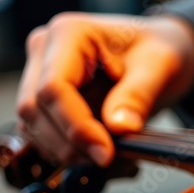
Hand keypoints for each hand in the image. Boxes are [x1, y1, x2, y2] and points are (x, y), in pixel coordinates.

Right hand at [16, 12, 193, 166]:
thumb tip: (119, 127)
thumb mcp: (160, 66)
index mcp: (69, 33)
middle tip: (108, 159)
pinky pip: (41, 133)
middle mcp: (45, 50)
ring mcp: (39, 74)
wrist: (160, 53)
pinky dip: (66, 150)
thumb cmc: (160, 50)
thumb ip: (138, 95)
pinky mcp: (44, 99)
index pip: (53, 88)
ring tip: (108, 157)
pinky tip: (97, 153)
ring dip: (66, 150)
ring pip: (33, 125)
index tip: (105, 152)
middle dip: (70, 143)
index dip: (76, 126)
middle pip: (35, 109)